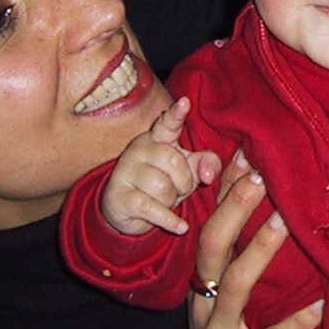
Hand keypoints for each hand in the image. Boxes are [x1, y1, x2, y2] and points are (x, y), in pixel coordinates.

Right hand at [101, 98, 220, 236]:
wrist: (127, 209)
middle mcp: (139, 149)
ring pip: (163, 186)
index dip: (176, 114)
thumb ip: (206, 163)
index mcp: (158, 137)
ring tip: (166, 201)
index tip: (185, 102)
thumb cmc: (163, 182)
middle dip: (184, 181)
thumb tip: (208, 173)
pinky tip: (180, 226)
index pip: (167, 123)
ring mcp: (126, 172)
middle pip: (173, 161)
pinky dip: (170, 220)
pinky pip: (152, 208)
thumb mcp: (188, 171)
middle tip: (178, 188)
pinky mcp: (120, 196)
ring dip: (172, 200)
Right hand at [184, 152, 322, 328]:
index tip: (245, 154)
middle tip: (262, 173)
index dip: (223, 193)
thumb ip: (242, 266)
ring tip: (288, 217)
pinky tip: (325, 304)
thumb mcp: (226, 308)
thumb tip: (275, 209)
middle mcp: (202, 308)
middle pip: (211, 247)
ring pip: (235, 284)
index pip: (207, 228)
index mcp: (200, 287)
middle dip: (234, 208)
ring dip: (261, 248)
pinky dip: (299, 322)